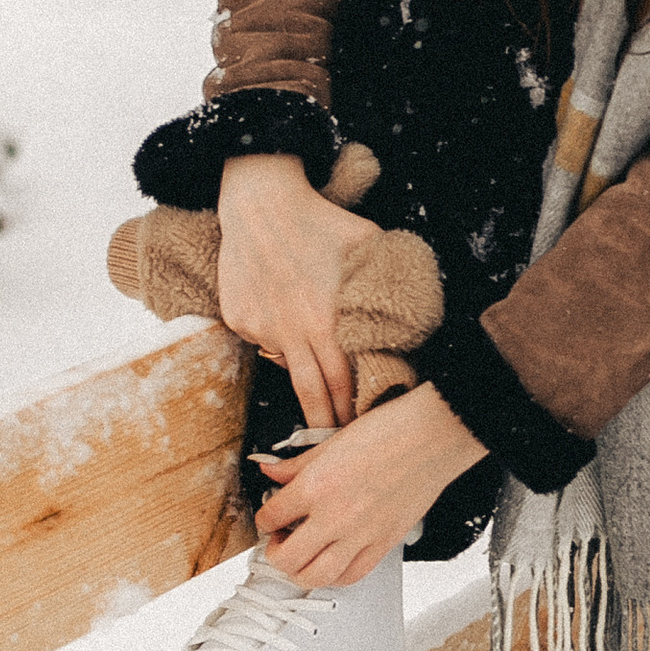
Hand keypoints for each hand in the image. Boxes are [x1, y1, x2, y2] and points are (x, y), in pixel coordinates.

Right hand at [216, 151, 377, 423]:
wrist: (262, 204)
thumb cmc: (321, 222)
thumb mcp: (369, 246)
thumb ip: (384, 283)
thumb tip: (409, 311)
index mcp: (328, 323)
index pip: (343, 385)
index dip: (351, 412)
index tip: (359, 430)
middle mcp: (294, 334)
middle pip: (312, 395)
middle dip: (325, 426)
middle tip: (334, 446)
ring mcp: (262, 330)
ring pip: (285, 367)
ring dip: (301, 390)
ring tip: (315, 411)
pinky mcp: (240, 321)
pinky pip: (261, 339)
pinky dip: (275, 337)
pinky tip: (282, 313)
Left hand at [253, 383, 486, 585]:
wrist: (433, 437)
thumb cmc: (389, 431)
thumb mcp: (331, 441)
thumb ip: (296, 464)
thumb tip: (269, 471)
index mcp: (316, 486)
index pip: (270, 516)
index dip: (263, 518)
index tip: (269, 516)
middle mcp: (334, 517)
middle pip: (286, 558)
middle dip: (274, 553)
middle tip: (278, 541)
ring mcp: (360, 536)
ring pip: (315, 577)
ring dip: (299, 572)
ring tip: (300, 557)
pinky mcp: (384, 544)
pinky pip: (351, 576)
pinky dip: (334, 576)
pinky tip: (330, 562)